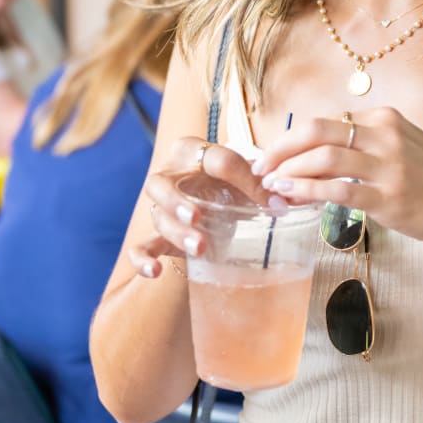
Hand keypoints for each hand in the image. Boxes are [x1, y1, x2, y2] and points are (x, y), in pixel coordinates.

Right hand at [127, 137, 269, 278]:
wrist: (212, 198)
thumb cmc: (228, 183)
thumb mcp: (246, 179)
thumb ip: (261, 186)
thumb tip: (282, 204)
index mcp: (192, 151)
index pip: (214, 159)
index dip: (244, 179)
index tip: (269, 201)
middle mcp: (168, 175)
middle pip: (161, 184)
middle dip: (176, 201)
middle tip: (195, 216)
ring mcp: (159, 206)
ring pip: (157, 217)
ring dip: (176, 232)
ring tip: (199, 247)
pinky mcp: (157, 234)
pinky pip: (141, 246)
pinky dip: (142, 259)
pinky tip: (153, 271)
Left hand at [250, 108, 422, 254]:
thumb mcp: (399, 145)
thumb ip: (362, 144)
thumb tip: (313, 154)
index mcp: (383, 118)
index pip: (325, 121)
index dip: (291, 138)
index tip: (272, 155)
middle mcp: (384, 135)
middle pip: (317, 131)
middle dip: (281, 149)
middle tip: (261, 167)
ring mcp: (388, 165)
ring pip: (324, 158)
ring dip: (289, 172)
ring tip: (271, 185)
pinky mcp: (389, 197)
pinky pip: (339, 190)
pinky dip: (308, 192)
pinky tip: (291, 197)